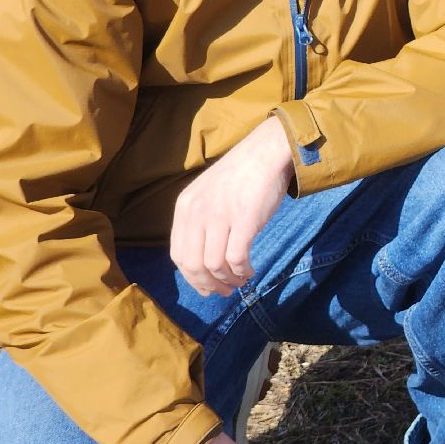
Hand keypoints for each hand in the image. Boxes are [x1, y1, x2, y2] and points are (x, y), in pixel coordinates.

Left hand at [171, 117, 295, 296]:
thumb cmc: (241, 174)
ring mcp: (220, 216)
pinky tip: (249, 271)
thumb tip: (203, 258)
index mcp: (185, 207)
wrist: (266, 151)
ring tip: (239, 282)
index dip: (191, 278)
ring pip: (214, 265)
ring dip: (227, 280)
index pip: (178, 255)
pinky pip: (236, 258)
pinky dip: (242, 271)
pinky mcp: (244, 220)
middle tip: (223, 291)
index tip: (206, 288)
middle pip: (193, 264)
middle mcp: (197, 212)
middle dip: (208, 285)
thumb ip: (200, 219)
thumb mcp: (208, 193)